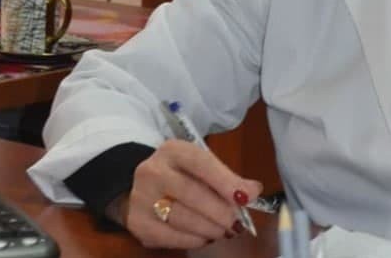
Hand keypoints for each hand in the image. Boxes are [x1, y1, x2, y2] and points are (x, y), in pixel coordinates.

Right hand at [118, 139, 262, 249]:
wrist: (143, 186)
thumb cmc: (181, 174)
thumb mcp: (202, 166)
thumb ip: (227, 177)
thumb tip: (253, 191)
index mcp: (173, 150)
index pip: (201, 163)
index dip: (225, 181)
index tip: (246, 198)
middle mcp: (152, 171)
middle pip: (191, 193)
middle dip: (220, 211)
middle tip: (237, 222)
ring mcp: (141, 198)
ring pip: (181, 218)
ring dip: (209, 228)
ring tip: (225, 231)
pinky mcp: (137, 223)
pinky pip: (170, 237)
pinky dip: (193, 240)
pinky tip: (205, 237)